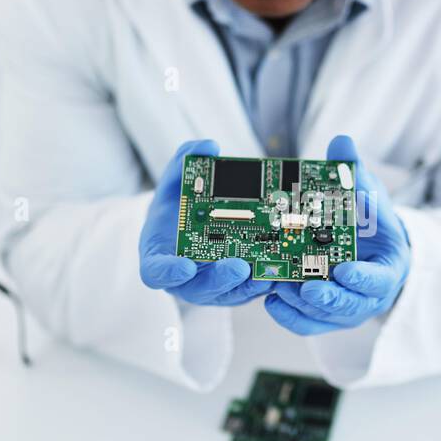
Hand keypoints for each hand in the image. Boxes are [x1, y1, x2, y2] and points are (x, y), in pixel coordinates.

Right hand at [139, 139, 273, 306]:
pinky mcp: (235, 289)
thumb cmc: (175, 211)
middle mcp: (185, 279)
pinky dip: (266, 280)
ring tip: (270, 269)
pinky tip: (283, 266)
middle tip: (240, 266)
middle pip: (200, 289)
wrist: (187, 228)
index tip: (184, 266)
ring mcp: (211, 287)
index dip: (169, 273)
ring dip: (251, 284)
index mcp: (160, 256)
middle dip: (221, 279)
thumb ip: (183, 165)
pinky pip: (250, 290)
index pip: (157, 272)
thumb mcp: (173, 184)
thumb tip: (207, 146)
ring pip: (230, 294)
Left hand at [265, 135, 410, 334]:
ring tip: (279, 285)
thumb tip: (341, 142)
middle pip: (348, 306)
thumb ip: (354, 175)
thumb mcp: (367, 196)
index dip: (362, 278)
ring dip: (300, 304)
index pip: (378, 281)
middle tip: (304, 285)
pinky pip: (306, 324)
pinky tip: (271, 299)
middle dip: (326, 297)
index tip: (344, 270)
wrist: (370, 250)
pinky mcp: (324, 318)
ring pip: (323, 317)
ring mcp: (345, 311)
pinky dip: (288, 315)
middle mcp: (367, 297)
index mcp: (387, 270)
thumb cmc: (370, 224)